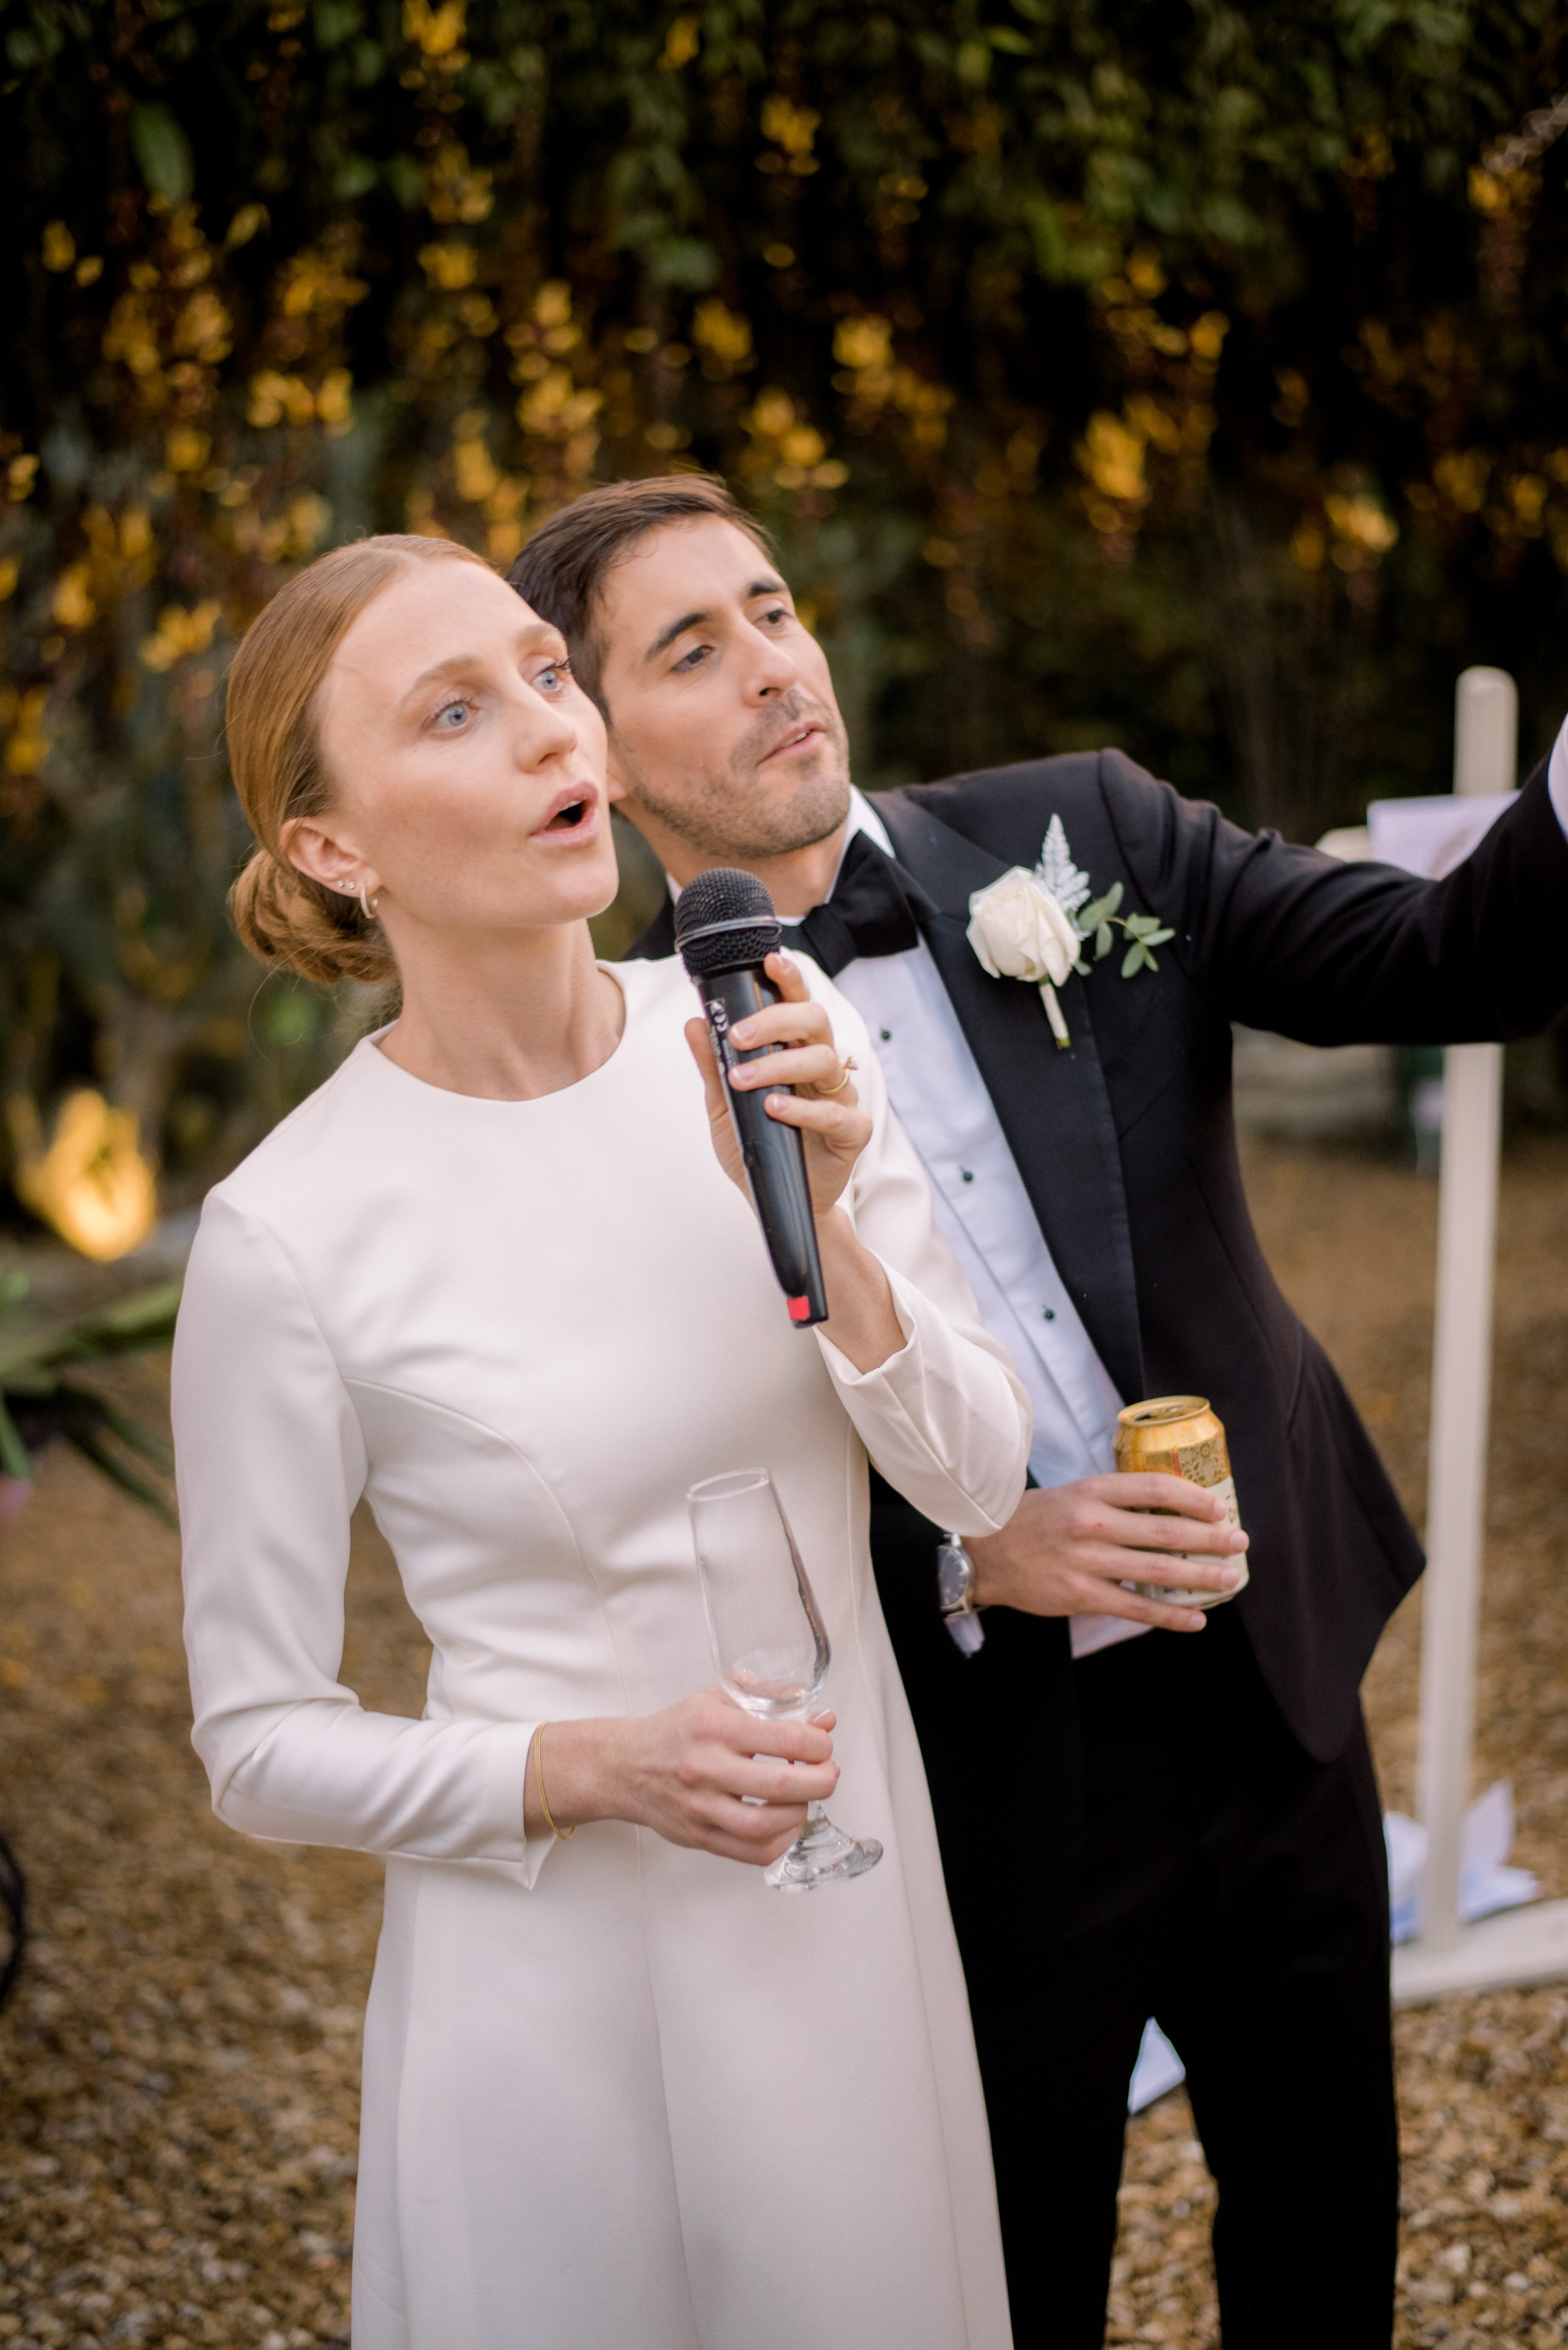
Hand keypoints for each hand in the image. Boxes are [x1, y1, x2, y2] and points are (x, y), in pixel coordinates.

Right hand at [528, 1692, 839, 1867]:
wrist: (625, 1766)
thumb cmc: (677, 1732)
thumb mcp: (718, 1699)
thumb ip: (770, 1701)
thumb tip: (823, 1718)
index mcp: (714, 1726)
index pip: (783, 1738)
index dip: (818, 1745)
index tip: (823, 1745)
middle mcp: (705, 1768)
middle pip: (779, 1787)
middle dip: (820, 1782)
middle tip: (828, 1775)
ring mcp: (700, 1807)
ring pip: (764, 1827)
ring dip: (799, 1814)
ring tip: (804, 1799)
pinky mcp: (698, 1836)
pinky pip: (751, 1853)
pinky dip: (779, 1841)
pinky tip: (784, 1824)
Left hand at [685, 950, 869, 1217]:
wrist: (776, 1201)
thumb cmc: (757, 1147)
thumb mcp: (722, 1106)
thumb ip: (712, 1066)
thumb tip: (695, 1022)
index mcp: (795, 1052)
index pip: (797, 1005)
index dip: (789, 980)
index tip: (769, 960)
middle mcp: (822, 1068)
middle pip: (816, 1022)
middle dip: (776, 1019)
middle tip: (737, 1035)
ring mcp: (841, 1097)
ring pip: (825, 1061)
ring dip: (779, 1065)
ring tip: (743, 1079)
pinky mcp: (853, 1131)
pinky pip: (835, 1112)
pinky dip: (802, 1108)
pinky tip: (774, 1108)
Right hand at [965, 1474, 1248, 1633]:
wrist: (987, 1552)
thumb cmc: (1036, 1520)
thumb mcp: (1073, 1493)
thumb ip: (1116, 1499)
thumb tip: (1171, 1508)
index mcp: (1092, 1491)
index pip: (1154, 1488)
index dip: (1193, 1498)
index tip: (1218, 1508)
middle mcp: (1091, 1523)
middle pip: (1165, 1531)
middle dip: (1210, 1539)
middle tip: (1240, 1541)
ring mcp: (1086, 1562)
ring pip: (1157, 1572)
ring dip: (1200, 1577)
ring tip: (1229, 1579)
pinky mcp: (1081, 1596)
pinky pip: (1137, 1609)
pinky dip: (1171, 1616)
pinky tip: (1197, 1619)